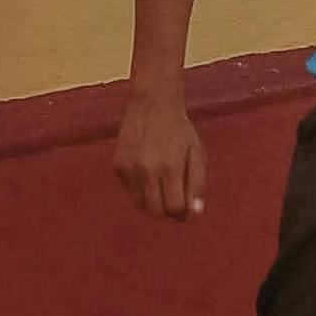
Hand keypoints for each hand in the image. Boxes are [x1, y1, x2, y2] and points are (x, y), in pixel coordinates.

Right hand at [114, 84, 208, 218]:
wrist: (151, 102)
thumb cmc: (179, 129)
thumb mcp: (196, 153)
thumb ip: (197, 184)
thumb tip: (194, 213)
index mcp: (171, 168)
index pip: (174, 208)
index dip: (181, 212)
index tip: (184, 207)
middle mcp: (147, 171)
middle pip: (155, 212)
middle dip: (166, 211)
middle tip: (172, 199)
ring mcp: (130, 169)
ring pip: (140, 204)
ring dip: (152, 200)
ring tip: (160, 182)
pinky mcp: (118, 165)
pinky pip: (130, 189)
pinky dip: (139, 187)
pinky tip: (146, 168)